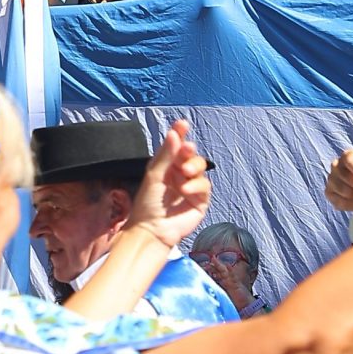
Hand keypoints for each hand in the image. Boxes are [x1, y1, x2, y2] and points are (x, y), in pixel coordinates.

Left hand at [129, 119, 210, 250]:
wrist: (153, 229)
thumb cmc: (148, 203)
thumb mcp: (154, 175)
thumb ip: (166, 155)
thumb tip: (174, 134)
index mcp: (166, 166)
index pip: (176, 146)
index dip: (180, 134)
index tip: (182, 124)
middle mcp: (180, 174)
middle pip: (191, 155)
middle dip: (189, 151)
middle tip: (186, 149)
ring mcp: (191, 186)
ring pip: (200, 168)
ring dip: (194, 167)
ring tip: (185, 173)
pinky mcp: (200, 199)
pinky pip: (204, 185)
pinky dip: (196, 185)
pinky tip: (185, 190)